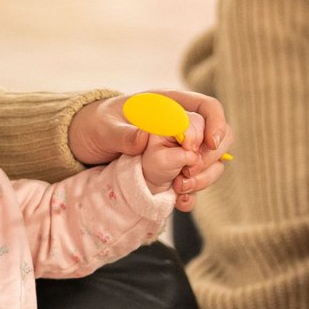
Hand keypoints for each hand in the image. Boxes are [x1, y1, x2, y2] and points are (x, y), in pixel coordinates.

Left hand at [69, 91, 232, 211]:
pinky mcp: (175, 171)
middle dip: (210, 157)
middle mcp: (182, 127)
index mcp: (170, 105)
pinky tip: (181, 202)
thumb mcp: (104, 127)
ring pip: (211, 163)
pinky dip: (192, 194)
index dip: (216, 124)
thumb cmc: (98, 125)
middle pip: (219, 137)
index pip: (207, 108)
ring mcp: (181, 151)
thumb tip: (144, 137)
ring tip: (180, 188)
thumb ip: (123, 133)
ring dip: (203, 178)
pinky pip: (194, 182)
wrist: (89, 144)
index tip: (209, 144)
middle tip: (189, 172)